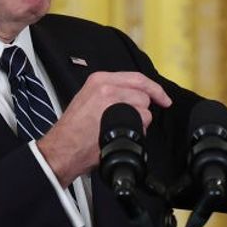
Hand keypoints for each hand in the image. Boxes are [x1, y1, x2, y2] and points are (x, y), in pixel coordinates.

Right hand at [36, 71, 171, 186]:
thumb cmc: (73, 131)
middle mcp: (107, 86)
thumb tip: (133, 97)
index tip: (163, 98)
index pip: (137, 78)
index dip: (154, 89)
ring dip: (140, 122)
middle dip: (142, 110)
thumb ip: (111, 93)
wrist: (62, 148)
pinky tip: (122, 134)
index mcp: (99, 79)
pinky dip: (138, 131)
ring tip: (120, 129)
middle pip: (143, 94)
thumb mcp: (88, 99)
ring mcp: (113, 101)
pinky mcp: (118, 117)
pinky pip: (142, 121)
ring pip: (144, 108)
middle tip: (132, 121)